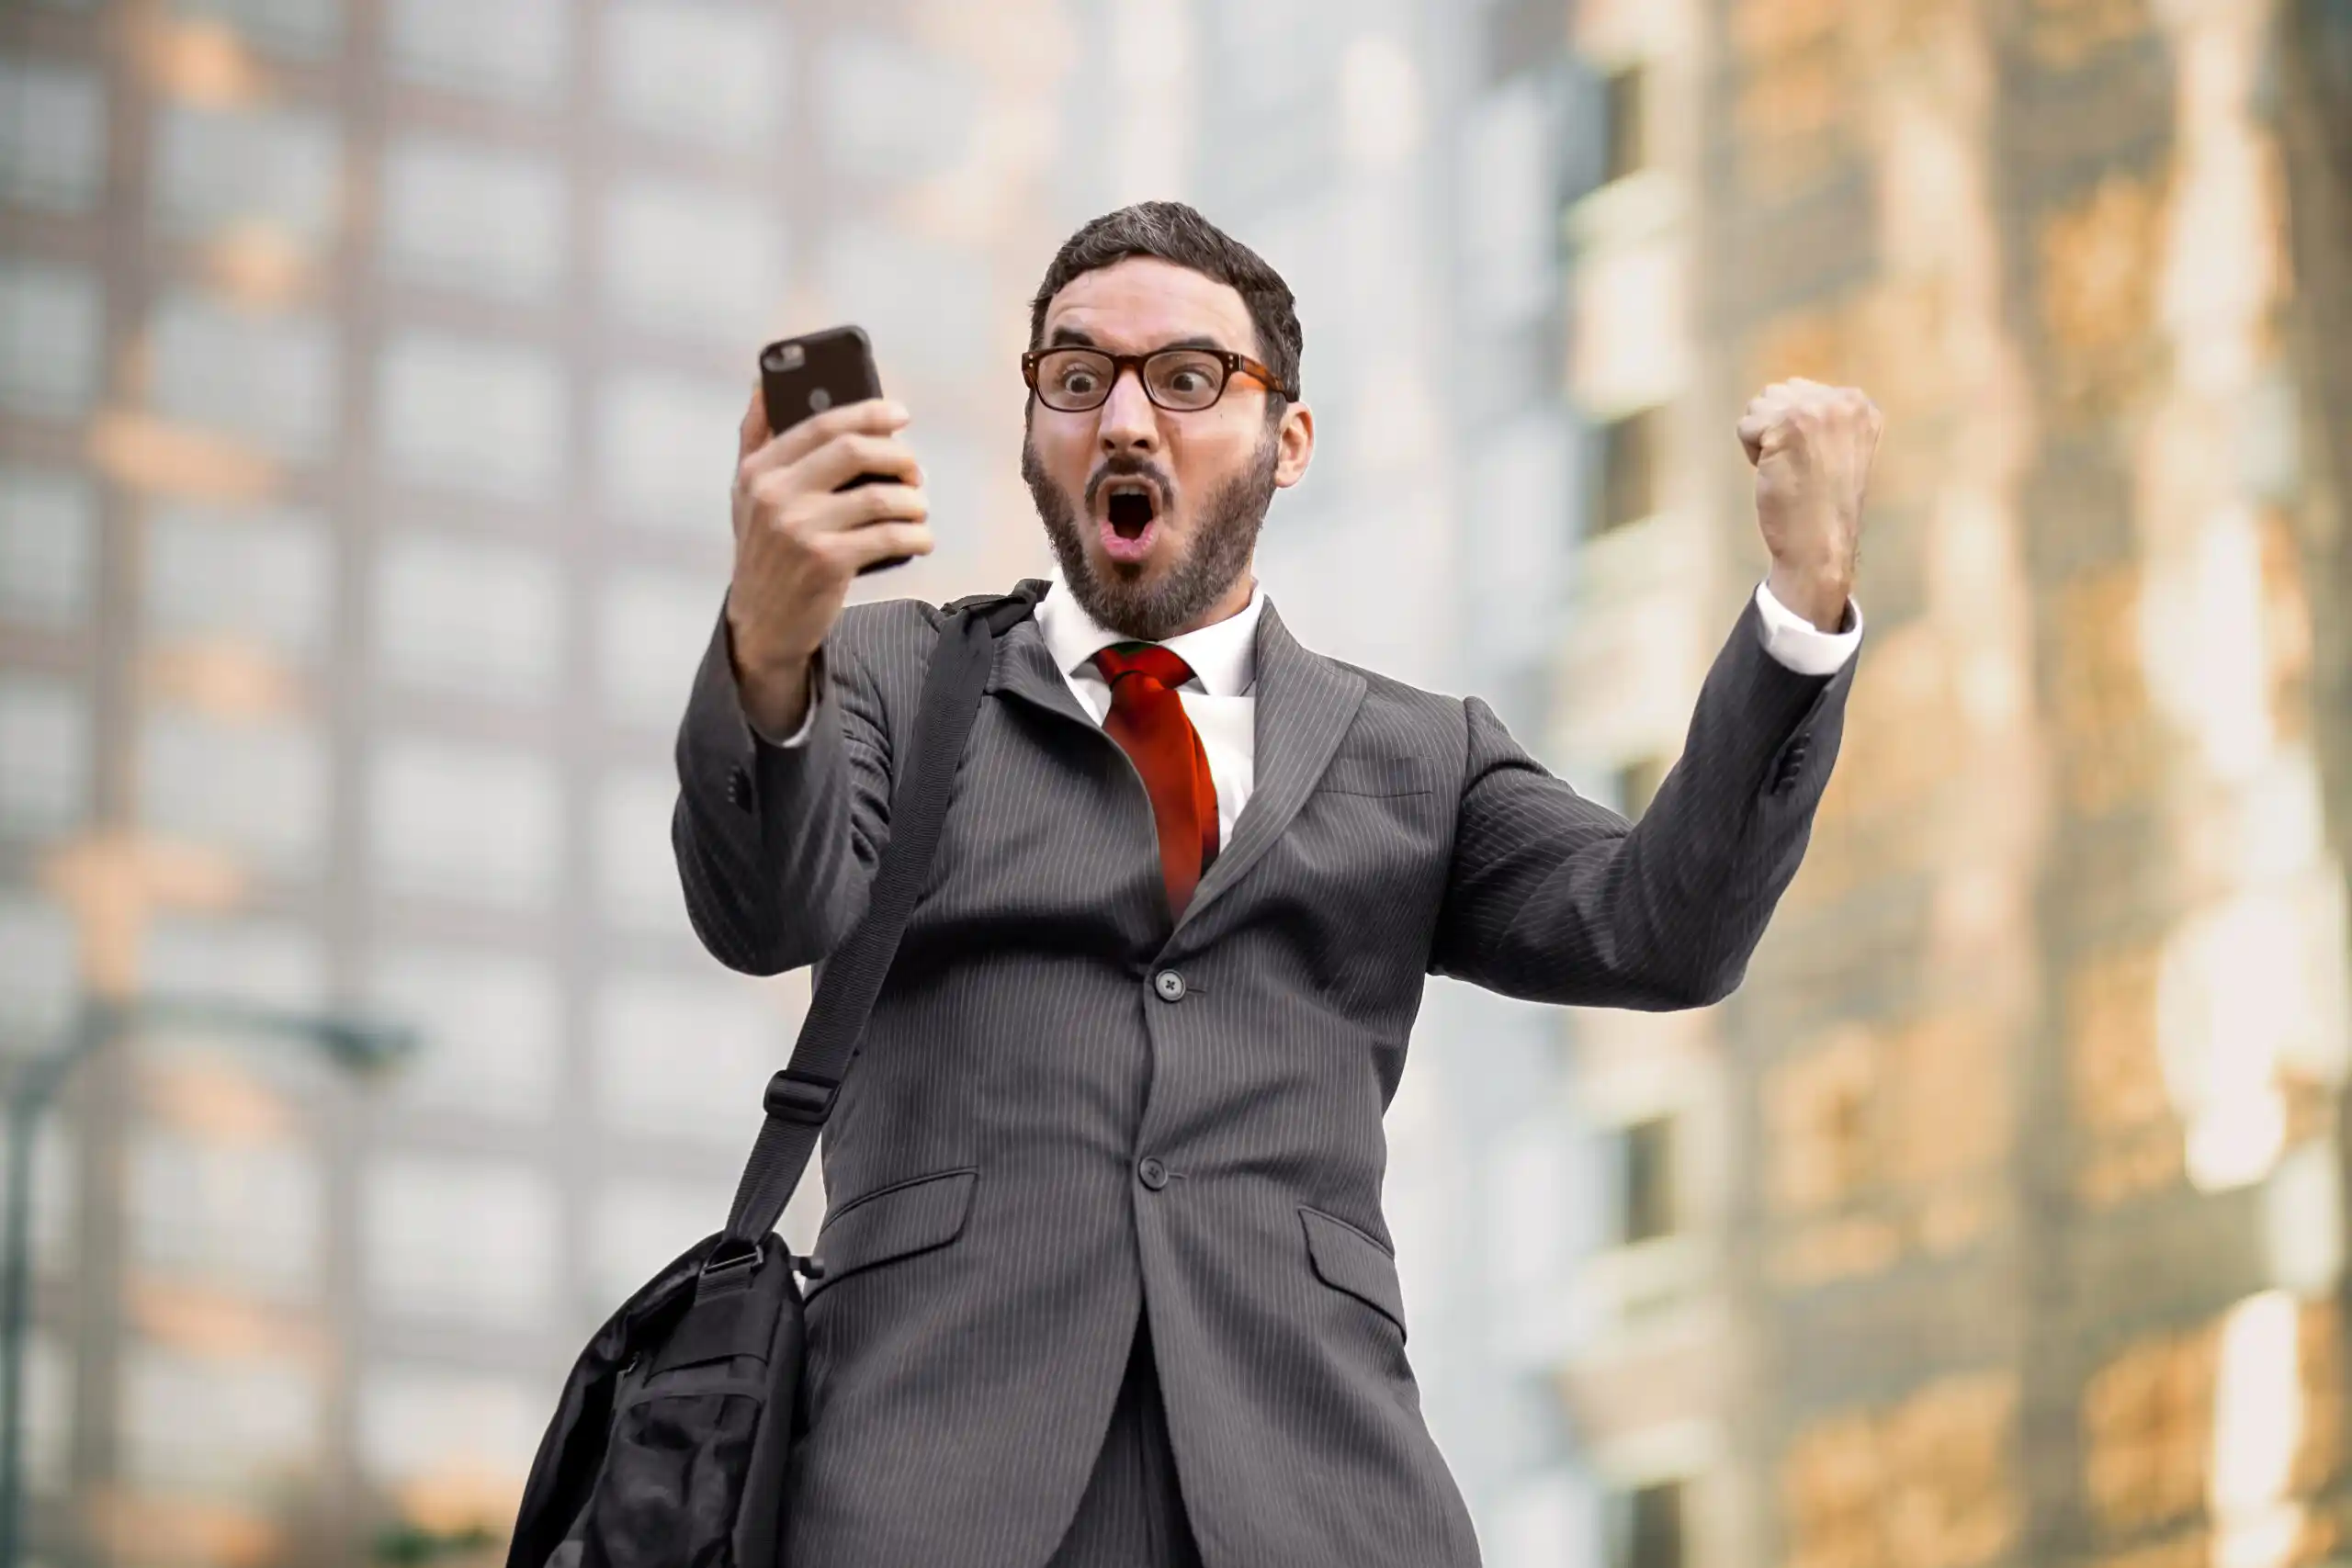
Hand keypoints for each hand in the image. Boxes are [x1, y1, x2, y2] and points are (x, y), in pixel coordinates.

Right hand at [726, 386, 933, 732]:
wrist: (761, 625)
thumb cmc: (764, 550)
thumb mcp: (746, 493)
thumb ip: (756, 437)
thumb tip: (764, 379)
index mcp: (760, 470)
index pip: (823, 424)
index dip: (869, 412)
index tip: (900, 415)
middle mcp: (776, 495)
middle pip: (855, 450)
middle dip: (898, 456)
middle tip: (915, 473)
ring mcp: (801, 529)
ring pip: (881, 496)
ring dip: (914, 502)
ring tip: (918, 512)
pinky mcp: (828, 563)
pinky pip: (891, 536)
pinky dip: (917, 535)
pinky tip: (922, 540)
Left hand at [1735, 378, 1881, 631]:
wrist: (1819, 544)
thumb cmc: (1820, 504)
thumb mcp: (1837, 447)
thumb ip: (1821, 416)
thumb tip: (1783, 391)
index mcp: (1861, 405)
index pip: (1801, 392)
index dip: (1794, 431)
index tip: (1815, 462)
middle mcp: (1845, 401)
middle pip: (1778, 393)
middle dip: (1775, 429)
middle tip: (1798, 467)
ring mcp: (1819, 409)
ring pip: (1760, 406)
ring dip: (1762, 439)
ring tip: (1789, 469)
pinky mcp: (1790, 422)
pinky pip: (1746, 425)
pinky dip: (1751, 452)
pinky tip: (1776, 473)